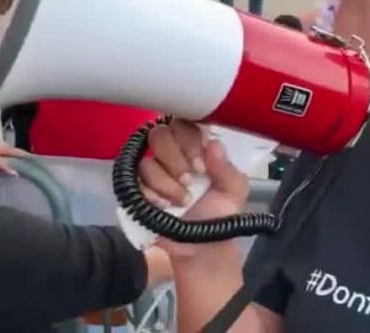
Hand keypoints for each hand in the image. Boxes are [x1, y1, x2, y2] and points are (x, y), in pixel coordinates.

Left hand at [0, 133, 27, 178]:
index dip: (7, 168)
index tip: (16, 174)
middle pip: (9, 150)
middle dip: (21, 154)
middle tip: (33, 158)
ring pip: (7, 146)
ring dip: (16, 151)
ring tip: (26, 156)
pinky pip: (2, 144)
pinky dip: (9, 149)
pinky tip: (10, 152)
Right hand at [138, 119, 249, 258]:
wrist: (202, 246)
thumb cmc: (220, 213)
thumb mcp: (235, 191)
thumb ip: (227, 168)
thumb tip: (213, 144)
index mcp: (196, 146)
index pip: (184, 123)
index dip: (189, 140)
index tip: (201, 166)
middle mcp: (172, 153)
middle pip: (159, 135)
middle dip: (175, 159)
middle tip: (190, 180)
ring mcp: (152, 170)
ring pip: (147, 161)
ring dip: (166, 182)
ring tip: (183, 201)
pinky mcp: (137, 189)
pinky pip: (135, 182)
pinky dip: (152, 194)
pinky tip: (164, 206)